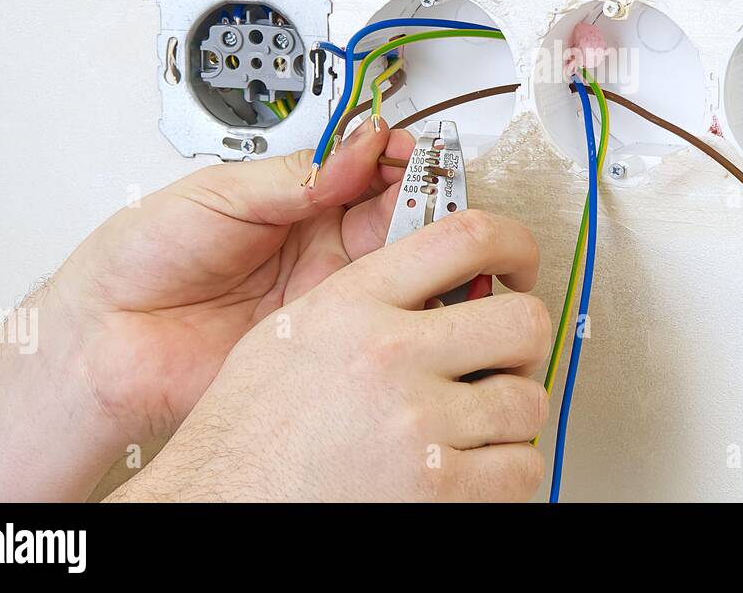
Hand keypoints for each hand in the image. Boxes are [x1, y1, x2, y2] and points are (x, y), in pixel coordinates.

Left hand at [53, 125, 418, 443]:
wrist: (106, 338)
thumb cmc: (141, 259)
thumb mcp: (219, 194)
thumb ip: (295, 176)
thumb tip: (360, 144)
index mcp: (297, 199)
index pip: (370, 169)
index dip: (400, 157)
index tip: (417, 153)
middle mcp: (320, 245)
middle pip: (399, 214)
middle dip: (426, 200)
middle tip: (435, 197)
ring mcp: (327, 294)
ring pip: (401, 266)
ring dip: (427, 251)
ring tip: (430, 240)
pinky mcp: (324, 342)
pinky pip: (378, 322)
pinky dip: (406, 308)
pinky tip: (411, 292)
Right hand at [109, 210, 549, 501]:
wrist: (214, 506)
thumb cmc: (246, 435)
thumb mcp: (292, 332)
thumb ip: (368, 298)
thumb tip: (447, 284)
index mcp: (353, 304)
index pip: (468, 236)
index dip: (515, 245)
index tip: (520, 266)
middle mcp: (389, 354)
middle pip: (523, 321)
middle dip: (521, 345)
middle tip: (503, 362)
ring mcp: (415, 422)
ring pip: (527, 401)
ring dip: (510, 417)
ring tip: (473, 426)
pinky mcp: (434, 488)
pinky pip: (521, 468)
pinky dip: (507, 472)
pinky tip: (472, 469)